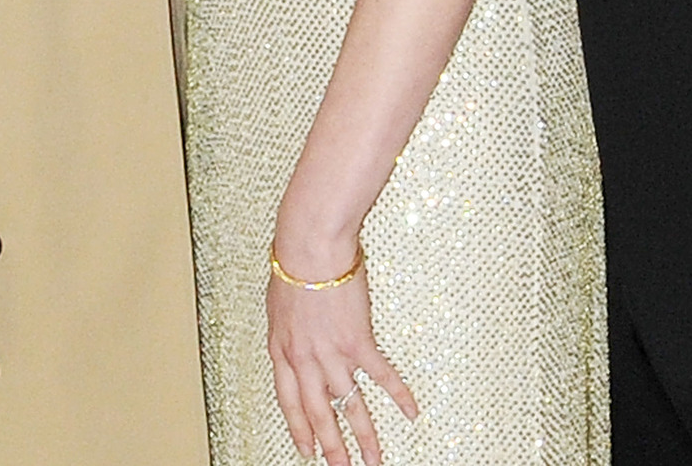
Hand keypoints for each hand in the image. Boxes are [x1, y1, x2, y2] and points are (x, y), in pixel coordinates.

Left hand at [267, 243, 416, 465]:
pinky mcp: (359, 341)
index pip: (290, 403)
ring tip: (374, 459)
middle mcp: (306, 360)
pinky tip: (410, 412)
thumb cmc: (294, 262)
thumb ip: (289, 326)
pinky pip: (381, 375)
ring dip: (363, 436)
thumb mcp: (280, 301)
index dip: (300, 429)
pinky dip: (398, 395)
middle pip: (320, 415)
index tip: (308, 451)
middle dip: (332, 449)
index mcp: (283, 351)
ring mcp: (333, 354)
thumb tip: (296, 332)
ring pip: (349, 405)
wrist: (310, 247)